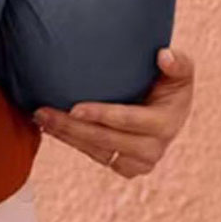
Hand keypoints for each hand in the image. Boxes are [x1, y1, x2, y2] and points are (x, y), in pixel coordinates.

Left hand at [31, 47, 194, 177]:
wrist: (169, 106)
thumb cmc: (170, 80)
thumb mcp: (180, 68)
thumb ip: (177, 61)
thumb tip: (164, 56)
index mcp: (165, 122)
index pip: (128, 121)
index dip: (101, 115)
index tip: (74, 108)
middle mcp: (153, 148)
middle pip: (106, 140)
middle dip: (72, 128)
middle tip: (43, 112)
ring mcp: (139, 161)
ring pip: (97, 152)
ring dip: (66, 136)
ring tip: (40, 117)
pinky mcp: (126, 166)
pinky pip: (96, 156)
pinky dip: (72, 142)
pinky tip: (50, 127)